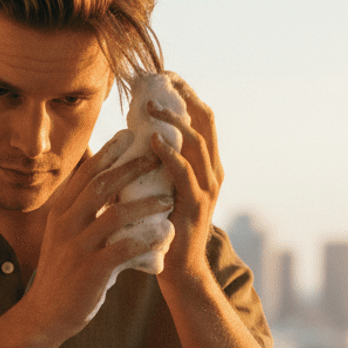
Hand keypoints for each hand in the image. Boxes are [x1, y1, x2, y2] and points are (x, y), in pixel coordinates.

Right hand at [23, 143, 174, 337]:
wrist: (45, 313)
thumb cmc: (63, 272)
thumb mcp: (65, 235)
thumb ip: (82, 212)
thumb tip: (108, 187)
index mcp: (61, 212)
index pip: (85, 174)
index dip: (108, 153)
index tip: (129, 135)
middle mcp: (66, 224)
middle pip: (100, 186)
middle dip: (131, 167)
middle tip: (156, 156)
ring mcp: (77, 247)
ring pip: (115, 215)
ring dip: (145, 203)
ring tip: (168, 197)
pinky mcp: (91, 270)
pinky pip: (124, 249)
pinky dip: (146, 240)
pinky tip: (164, 233)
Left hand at [146, 73, 223, 289]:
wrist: (180, 270)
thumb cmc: (165, 228)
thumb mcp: (164, 188)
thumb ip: (159, 166)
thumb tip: (135, 137)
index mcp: (206, 166)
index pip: (202, 120)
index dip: (187, 95)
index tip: (167, 76)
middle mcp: (213, 172)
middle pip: (206, 122)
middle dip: (186, 97)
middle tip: (163, 80)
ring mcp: (208, 189)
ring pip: (197, 143)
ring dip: (174, 121)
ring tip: (151, 107)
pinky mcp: (196, 206)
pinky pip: (185, 174)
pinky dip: (170, 155)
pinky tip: (153, 142)